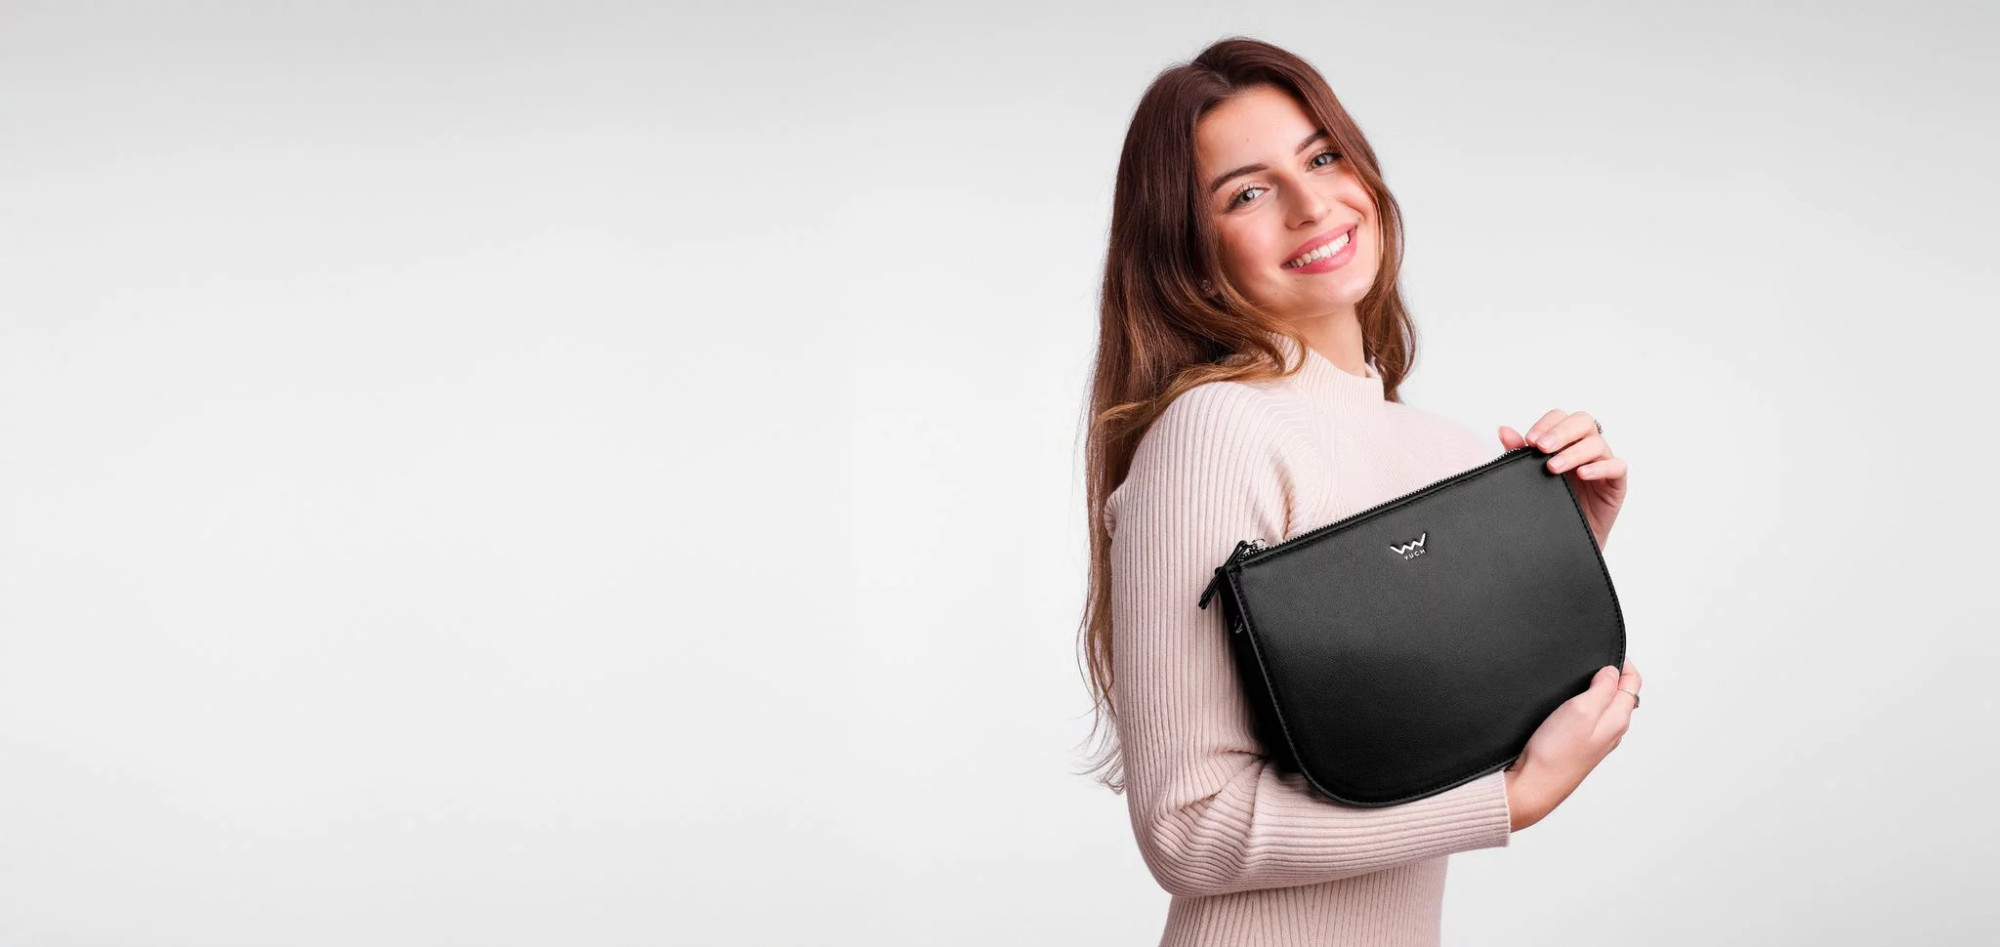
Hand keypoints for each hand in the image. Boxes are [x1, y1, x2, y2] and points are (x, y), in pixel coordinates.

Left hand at [1498, 410, 1626, 548]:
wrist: (1564, 539)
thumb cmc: (1550, 502)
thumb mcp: (1531, 476)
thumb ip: (1519, 452)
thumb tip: (1503, 430)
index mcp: (1566, 441)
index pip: (1560, 417)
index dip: (1546, 424)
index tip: (1530, 440)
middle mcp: (1585, 447)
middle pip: (1582, 421)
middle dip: (1560, 432)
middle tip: (1541, 447)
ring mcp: (1603, 462)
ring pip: (1596, 444)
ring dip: (1573, 453)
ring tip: (1553, 467)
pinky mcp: (1616, 482)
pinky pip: (1616, 467)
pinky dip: (1599, 468)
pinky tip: (1582, 474)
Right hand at [1502, 661, 1641, 830]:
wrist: (1533, 784)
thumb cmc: (1555, 753)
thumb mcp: (1582, 710)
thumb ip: (1602, 688)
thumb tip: (1612, 671)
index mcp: (1617, 719)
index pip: (1633, 683)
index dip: (1623, 662)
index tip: (1605, 651)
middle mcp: (1611, 731)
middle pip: (1622, 695)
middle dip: (1611, 674)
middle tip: (1593, 661)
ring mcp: (1595, 741)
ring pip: (1605, 708)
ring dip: (1598, 690)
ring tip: (1582, 678)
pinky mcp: (1577, 747)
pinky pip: (1589, 720)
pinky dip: (1584, 705)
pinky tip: (1568, 704)